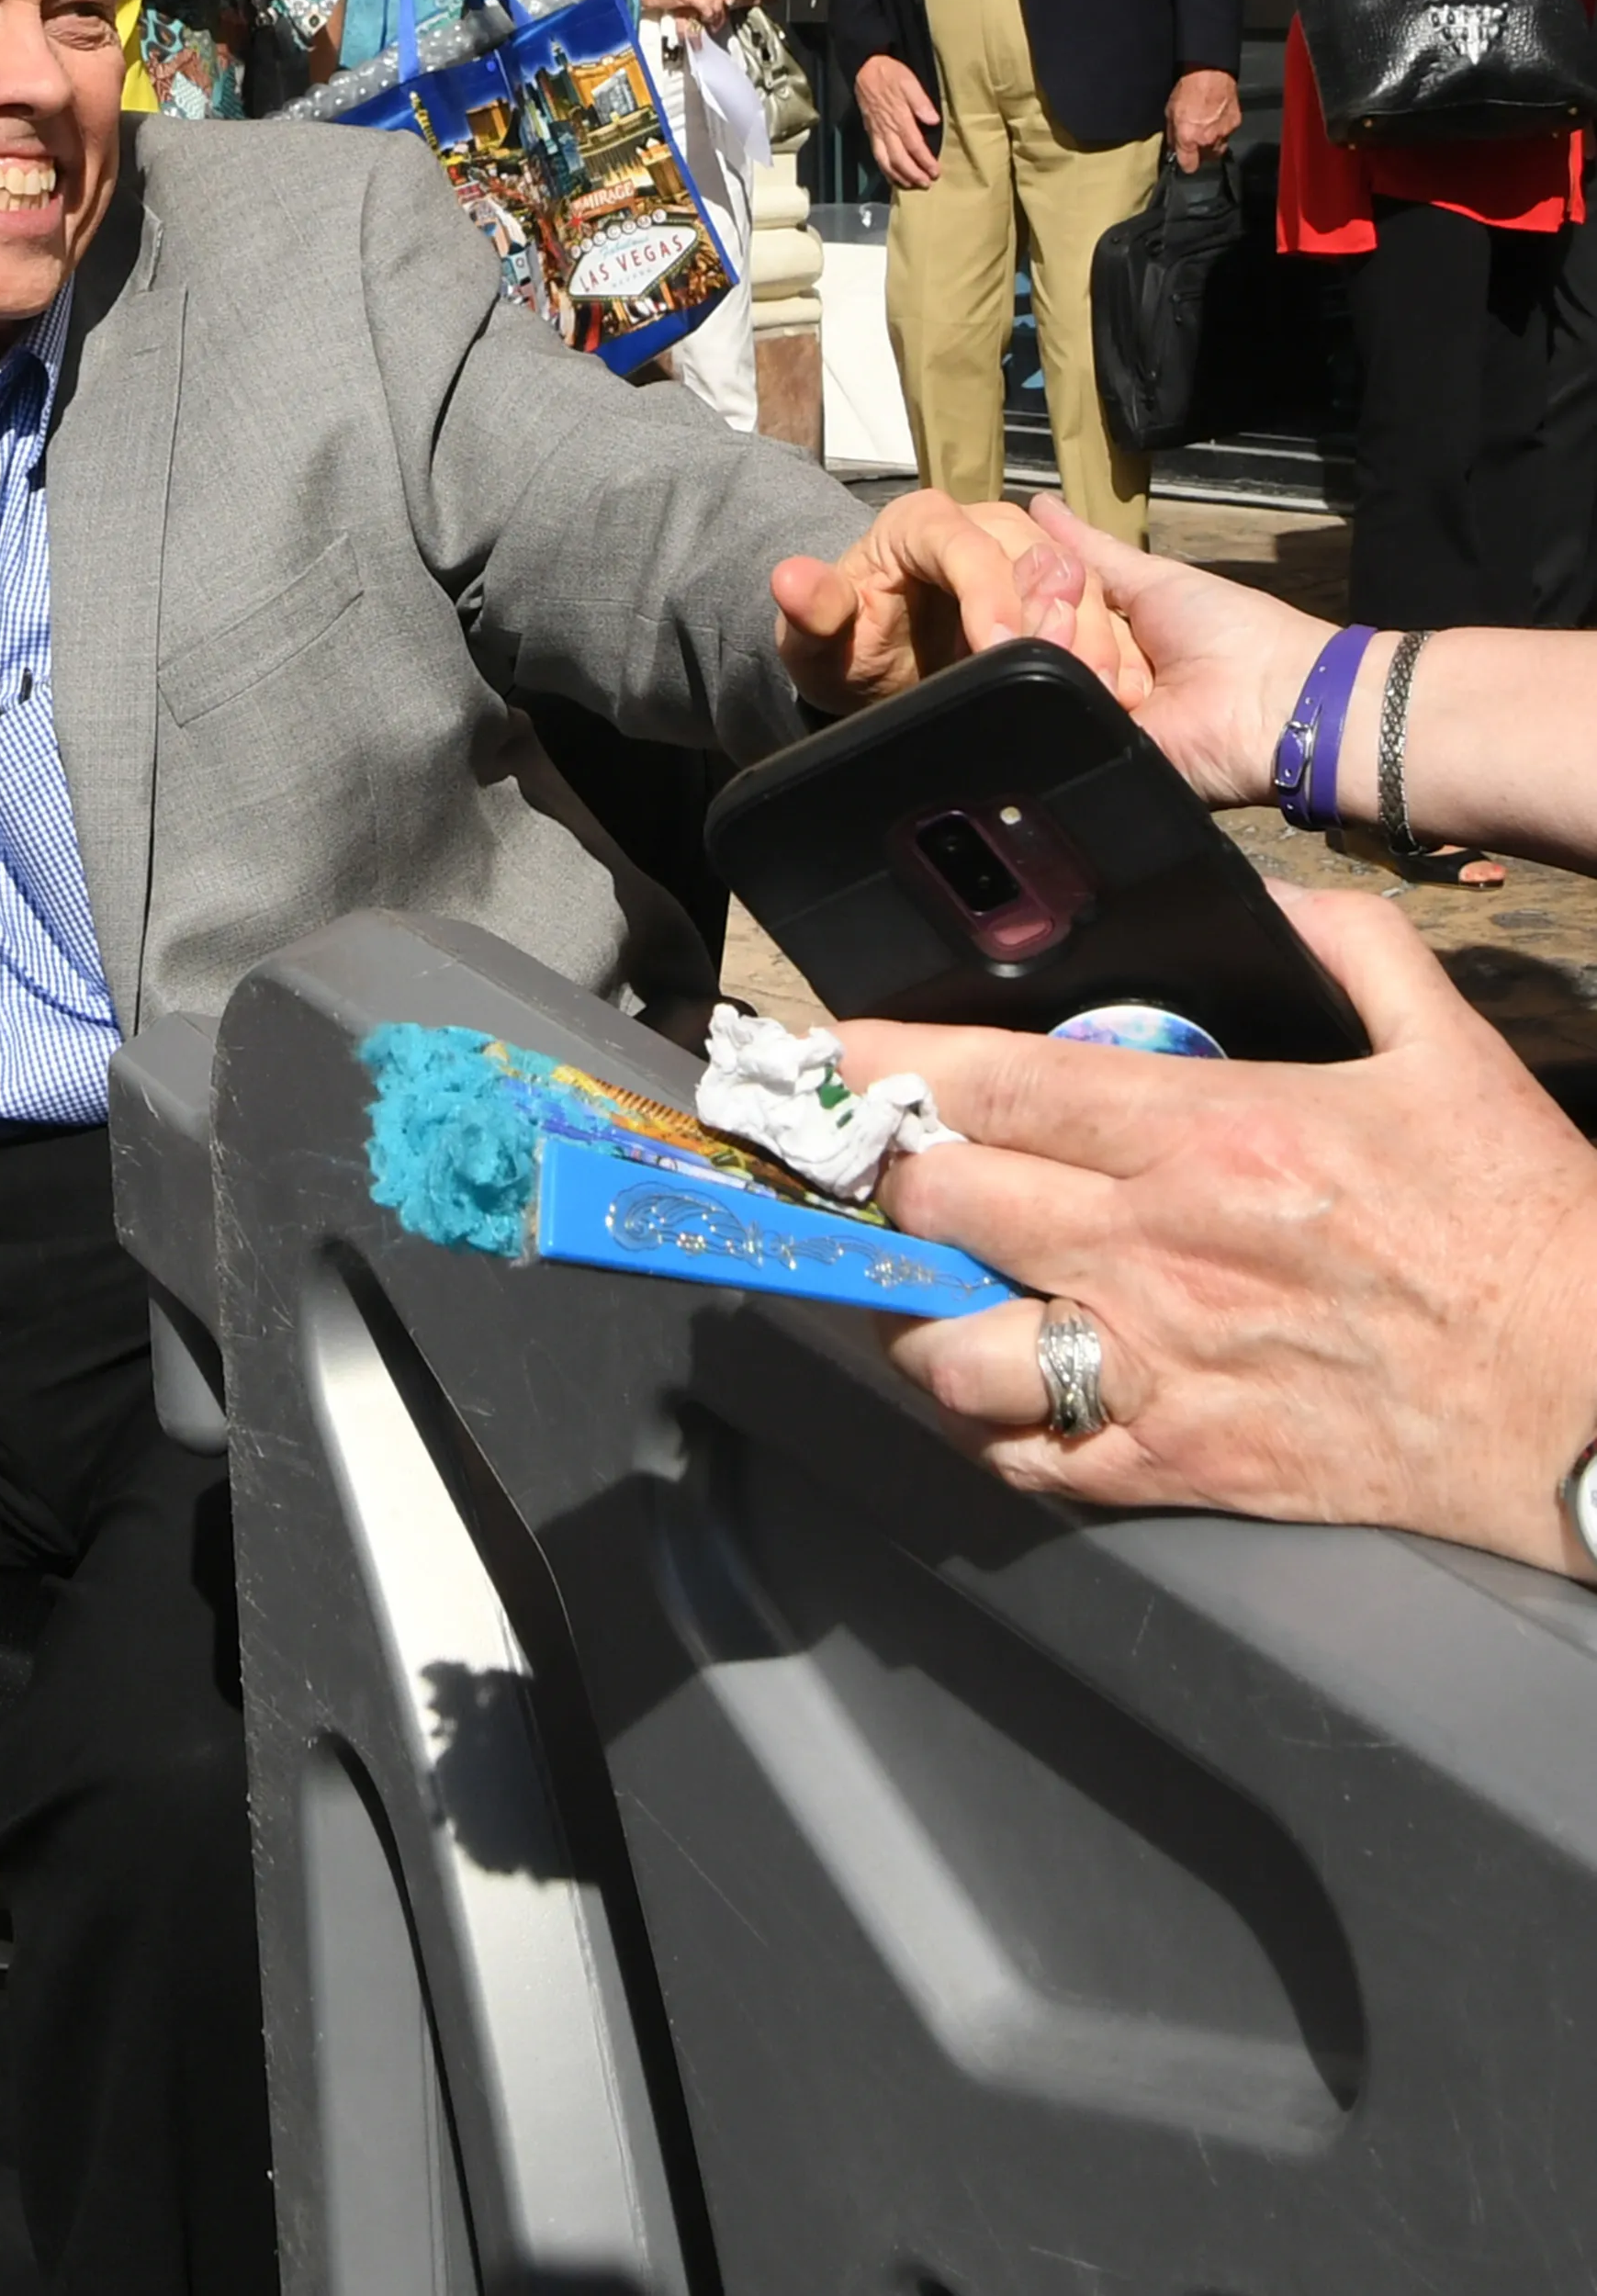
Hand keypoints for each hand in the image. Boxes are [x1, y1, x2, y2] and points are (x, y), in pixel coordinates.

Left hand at [771, 489, 1137, 714]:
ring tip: (1101, 690)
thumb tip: (789, 578)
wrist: (874, 659)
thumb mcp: (815, 636)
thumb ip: (811, 610)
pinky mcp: (1060, 597)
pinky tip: (1123, 692)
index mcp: (921, 524)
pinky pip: (1102, 614)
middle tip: (1065, 676)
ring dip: (1095, 637)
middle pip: (1037, 559)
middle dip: (1055, 617)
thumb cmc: (845, 640)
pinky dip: (1115, 653)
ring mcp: (1030, 560)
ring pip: (1080, 583)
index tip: (996, 646)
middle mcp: (986, 528)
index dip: (988, 593)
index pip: (965, 547)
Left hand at [849, 884, 1596, 1573]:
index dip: (896, 1064)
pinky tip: (1002, 1381)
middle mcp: (1162, 1251)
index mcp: (1215, 1133)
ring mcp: (1160, 1367)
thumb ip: (1342, 945)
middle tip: (903, 1160)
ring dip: (922, 1307)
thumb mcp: (1447, 1046)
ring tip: (935, 1279)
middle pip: (948, 1202)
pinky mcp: (1179, 1465)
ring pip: (952, 1345)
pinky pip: (1023, 1455)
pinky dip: (988, 1421)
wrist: (1592, 1399)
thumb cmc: (1523, 1224)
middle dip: (902, 1173)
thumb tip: (1260, 902)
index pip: (1000, 1085)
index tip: (846, 1052)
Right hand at [853, 52, 941, 189]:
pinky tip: (893, 175)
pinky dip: (885, 170)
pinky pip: (877, 156)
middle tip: (926, 184)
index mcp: (899, 117)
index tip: (935, 171)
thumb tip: (933, 120)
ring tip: (911, 185)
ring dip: (899, 176)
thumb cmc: (890, 74)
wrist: (865, 69)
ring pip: (886, 161)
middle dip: (913, 174)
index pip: (914, 145)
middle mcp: (887, 129)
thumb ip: (921, 102)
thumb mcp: (909, 81)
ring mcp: (877, 133)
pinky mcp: (871, 133)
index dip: (925, 161)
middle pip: (900, 159)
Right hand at [1017, 490, 1322, 806]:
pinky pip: (1047, 717)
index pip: (1041, 598)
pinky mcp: (1089, 751)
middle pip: (1027, 632)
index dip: (1030, 577)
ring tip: (1081, 642)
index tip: (1023, 557)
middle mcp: (1094, 670)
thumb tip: (1039, 505)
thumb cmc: (1232, 631)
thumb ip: (1092, 551)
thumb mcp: (1154, 579)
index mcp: (1109, 630)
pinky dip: (1051, 692)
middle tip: (1066, 606)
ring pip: (1030, 672)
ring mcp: (1089, 711)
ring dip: (1046, 644)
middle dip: (1037, 609)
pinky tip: (1064, 670)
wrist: (1270, 699)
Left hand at [1164, 67, 1240, 172]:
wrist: (1210, 73)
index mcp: (1188, 138)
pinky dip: (1223, 130)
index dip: (1186, 163)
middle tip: (1196, 141)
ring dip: (1213, 143)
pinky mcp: (1236, 124)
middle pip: (1206, 159)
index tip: (1185, 159)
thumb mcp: (1170, 113)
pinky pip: (1228, 134)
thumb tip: (1174, 147)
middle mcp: (1207, 139)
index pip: (1189, 166)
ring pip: (1219, 148)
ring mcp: (1224, 132)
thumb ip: (1173, 134)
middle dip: (1201, 153)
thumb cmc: (1188, 89)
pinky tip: (1217, 118)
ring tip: (1207, 129)